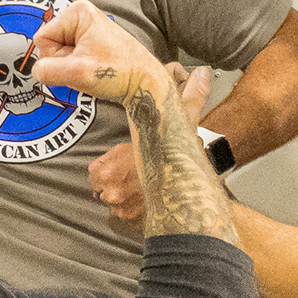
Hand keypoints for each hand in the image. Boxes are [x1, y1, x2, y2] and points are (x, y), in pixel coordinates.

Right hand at [30, 0, 171, 104]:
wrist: (144, 83)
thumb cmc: (118, 73)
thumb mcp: (78, 72)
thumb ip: (49, 71)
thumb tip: (36, 71)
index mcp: (77, 12)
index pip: (42, 39)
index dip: (54, 58)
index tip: (77, 64)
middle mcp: (81, 15)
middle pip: (50, 46)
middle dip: (64, 63)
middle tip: (87, 69)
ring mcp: (85, 28)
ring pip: (59, 55)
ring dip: (71, 68)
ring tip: (93, 70)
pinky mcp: (90, 40)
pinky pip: (69, 57)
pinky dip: (77, 69)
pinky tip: (94, 71)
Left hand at [89, 65, 211, 223]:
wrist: (194, 199)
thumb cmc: (184, 163)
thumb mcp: (182, 126)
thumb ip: (187, 99)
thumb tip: (201, 73)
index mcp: (111, 163)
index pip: (96, 167)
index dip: (110, 165)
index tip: (125, 165)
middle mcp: (109, 187)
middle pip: (101, 187)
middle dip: (117, 183)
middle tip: (136, 181)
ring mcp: (117, 208)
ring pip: (112, 204)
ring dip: (124, 200)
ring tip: (144, 194)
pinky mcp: (127, 224)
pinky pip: (123, 220)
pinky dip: (133, 215)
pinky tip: (148, 206)